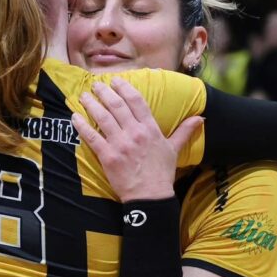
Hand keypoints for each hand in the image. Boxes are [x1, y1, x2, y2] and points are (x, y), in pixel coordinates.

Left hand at [71, 78, 202, 201]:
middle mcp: (135, 133)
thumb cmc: (162, 173)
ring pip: (103, 118)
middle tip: (95, 85)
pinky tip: (75, 117)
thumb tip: (201, 118)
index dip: (124, 88)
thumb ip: (184, 131)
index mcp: (150, 129)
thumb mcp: (174, 149)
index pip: (136, 101)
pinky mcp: (108, 156)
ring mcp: (120, 144)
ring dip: (91, 104)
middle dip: (104, 92)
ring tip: (83, 96)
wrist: (150, 196)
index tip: (115, 80)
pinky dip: (82, 126)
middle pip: (117, 106)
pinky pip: (92, 137)